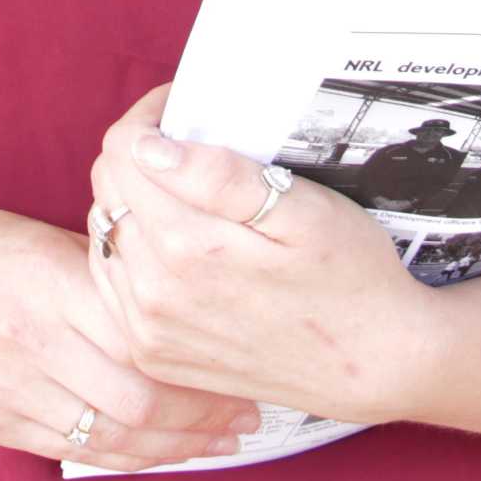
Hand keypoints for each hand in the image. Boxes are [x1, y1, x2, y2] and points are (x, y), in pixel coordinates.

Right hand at [0, 199, 261, 472]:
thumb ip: (112, 283)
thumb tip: (191, 315)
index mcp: (51, 284)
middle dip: (202, 418)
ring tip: (216, 439)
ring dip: (174, 446)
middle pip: (137, 402)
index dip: (202, 370)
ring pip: (110, 439)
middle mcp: (26, 341)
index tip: (242, 373)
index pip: (146, 342)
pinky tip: (158, 448)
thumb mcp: (52, 243)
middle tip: (244, 415)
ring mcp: (3, 388)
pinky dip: (124, 454)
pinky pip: (72, 451)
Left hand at [87, 86, 431, 426]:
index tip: (184, 114)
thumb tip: (149, 147)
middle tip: (190, 149)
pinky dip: (135, 252)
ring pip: (106, 233)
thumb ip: (221, 177)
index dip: (151, 120)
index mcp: (188, 248)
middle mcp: (154, 295)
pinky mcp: (152, 354)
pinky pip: (114, 282)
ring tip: (188, 199)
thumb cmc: (350, 278)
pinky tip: (176, 246)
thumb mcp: (304, 211)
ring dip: (135, 204)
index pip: (121, 151)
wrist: (374, 366)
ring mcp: (148, 332)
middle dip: (139, 156)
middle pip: (107, 188)